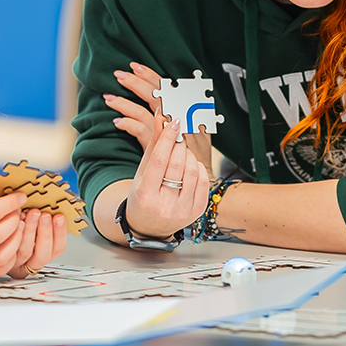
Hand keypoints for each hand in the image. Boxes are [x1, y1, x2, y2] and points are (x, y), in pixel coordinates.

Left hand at [105, 62, 213, 167]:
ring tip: (109, 99)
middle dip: (136, 83)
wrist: (199, 178)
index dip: (151, 77)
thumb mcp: (198, 128)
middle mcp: (180, 119)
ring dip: (125, 104)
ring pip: (145, 112)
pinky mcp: (161, 148)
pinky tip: (118, 122)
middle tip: (119, 75)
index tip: (136, 67)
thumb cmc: (196, 153)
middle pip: (156, 96)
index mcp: (188, 110)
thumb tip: (165, 97)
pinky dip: (129, 124)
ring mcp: (170, 133)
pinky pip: (141, 132)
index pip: (169, 87)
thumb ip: (183, 112)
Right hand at [122, 109, 210, 240]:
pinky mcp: (197, 211)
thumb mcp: (142, 173)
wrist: (150, 227)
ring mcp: (183, 210)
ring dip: (189, 154)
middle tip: (178, 137)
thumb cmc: (143, 196)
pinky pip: (204, 181)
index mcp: (146, 195)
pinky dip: (198, 167)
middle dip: (179, 145)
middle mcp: (165, 205)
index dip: (168, 138)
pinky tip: (190, 165)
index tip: (173, 122)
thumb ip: (153, 146)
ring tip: (182, 152)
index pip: (159, 160)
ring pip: (192, 171)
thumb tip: (161, 119)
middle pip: (177, 164)